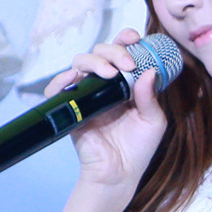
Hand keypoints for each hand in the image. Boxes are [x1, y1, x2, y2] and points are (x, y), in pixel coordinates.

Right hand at [44, 29, 167, 188]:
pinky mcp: (71, 107)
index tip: (134, 38)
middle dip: (113, 51)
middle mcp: (105, 85)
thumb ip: (150, 97)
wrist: (119, 172)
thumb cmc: (139, 147)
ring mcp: (87, 94)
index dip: (125, 40)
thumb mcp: (153, 121)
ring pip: (80, 63)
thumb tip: (149, 71)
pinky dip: (60, 80)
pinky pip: (57, 89)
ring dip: (94, 61)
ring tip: (109, 73)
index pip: (122, 53)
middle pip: (100, 52)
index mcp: (127, 83)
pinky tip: (72, 79)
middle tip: (126, 65)